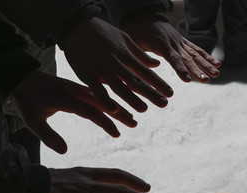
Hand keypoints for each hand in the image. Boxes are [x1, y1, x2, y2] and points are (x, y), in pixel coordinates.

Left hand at [11, 71, 136, 153]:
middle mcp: (74, 91)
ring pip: (101, 98)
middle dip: (119, 113)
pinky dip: (109, 101)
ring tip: (132, 117)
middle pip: (101, 102)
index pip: (88, 111)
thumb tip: (65, 151)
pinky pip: (97, 94)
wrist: (21, 77)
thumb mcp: (32, 120)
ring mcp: (77, 88)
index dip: (103, 122)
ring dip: (117, 107)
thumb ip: (47, 135)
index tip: (116, 133)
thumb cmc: (26, 100)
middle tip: (134, 123)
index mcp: (65, 98)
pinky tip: (119, 107)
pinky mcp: (77, 88)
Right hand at [40, 167, 158, 192]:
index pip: (113, 175)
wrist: (14, 189)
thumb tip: (79, 188)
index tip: (146, 187)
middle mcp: (84, 185)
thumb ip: (72, 183)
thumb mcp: (57, 178)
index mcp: (82, 175)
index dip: (132, 181)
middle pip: (120, 190)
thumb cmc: (31, 186)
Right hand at [59, 17, 173, 112]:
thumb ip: (140, 53)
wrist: (76, 27)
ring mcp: (102, 70)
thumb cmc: (102, 33)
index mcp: (125, 55)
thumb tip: (156, 64)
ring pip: (119, 87)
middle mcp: (116, 64)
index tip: (170, 93)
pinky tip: (114, 110)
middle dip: (151, 93)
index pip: (145, 72)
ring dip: (132, 99)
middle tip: (165, 104)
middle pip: (136, 82)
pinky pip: (97, 89)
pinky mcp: (87, 75)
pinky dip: (105, 99)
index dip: (158, 83)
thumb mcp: (124, 38)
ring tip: (144, 109)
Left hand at [123, 18, 220, 82]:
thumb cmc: (135, 31)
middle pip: (187, 58)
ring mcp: (180, 41)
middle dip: (197, 70)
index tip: (188, 80)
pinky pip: (196, 49)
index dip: (180, 69)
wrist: (144, 16)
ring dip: (206, 64)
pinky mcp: (184, 41)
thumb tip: (140, 68)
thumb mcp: (132, 41)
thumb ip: (137, 54)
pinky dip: (207, 56)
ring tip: (217, 74)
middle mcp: (173, 42)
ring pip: (195, 54)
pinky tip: (217, 63)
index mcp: (161, 43)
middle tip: (207, 80)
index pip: (173, 58)